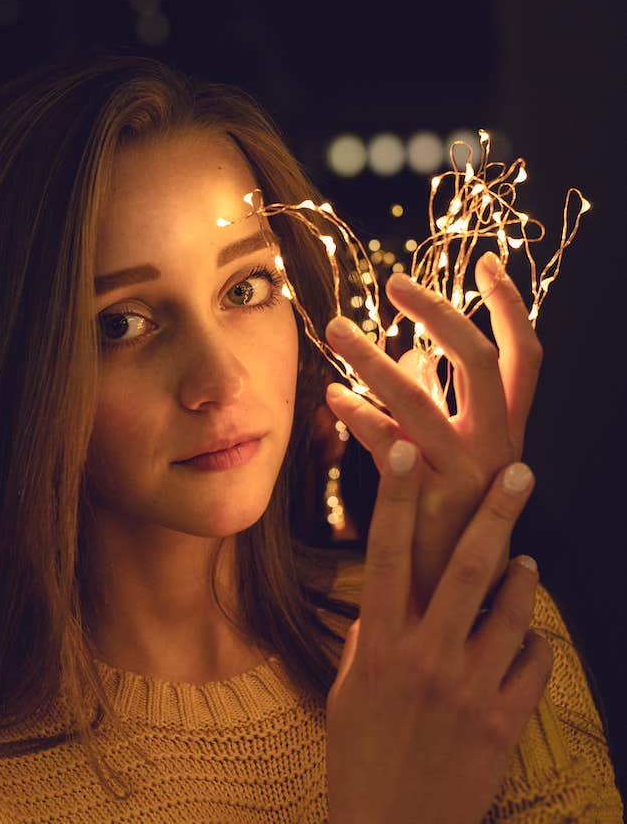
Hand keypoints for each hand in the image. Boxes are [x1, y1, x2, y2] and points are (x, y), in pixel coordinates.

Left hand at [323, 253, 541, 614]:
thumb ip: (439, 399)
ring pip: (419, 398)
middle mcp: (499, 445)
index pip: (525, 356)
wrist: (451, 596)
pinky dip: (358, 416)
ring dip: (372, 359)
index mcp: (510, 428)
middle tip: (392, 282)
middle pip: (476, 360)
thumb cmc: (450, 513)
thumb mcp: (456, 452)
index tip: (486, 262)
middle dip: (437, 313)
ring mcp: (468, 473)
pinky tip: (332, 400)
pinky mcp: (431, 500)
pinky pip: (387, 445)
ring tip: (335, 329)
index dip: (510, 307)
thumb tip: (411, 349)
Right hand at [325, 444, 552, 823]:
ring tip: (525, 559)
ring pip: (512, 610)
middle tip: (520, 473)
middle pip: (467, 569)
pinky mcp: (503, 724)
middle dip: (496, 514)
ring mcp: (470, 690)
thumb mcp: (350, 690)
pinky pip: (533, 664)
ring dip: (523, 577)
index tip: (407, 450)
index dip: (395, 497)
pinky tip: (524, 642)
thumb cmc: (360, 756)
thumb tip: (387, 602)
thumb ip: (372, 638)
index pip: (387, 553)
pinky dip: (533, 643)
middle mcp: (428, 658)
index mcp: (382, 644)